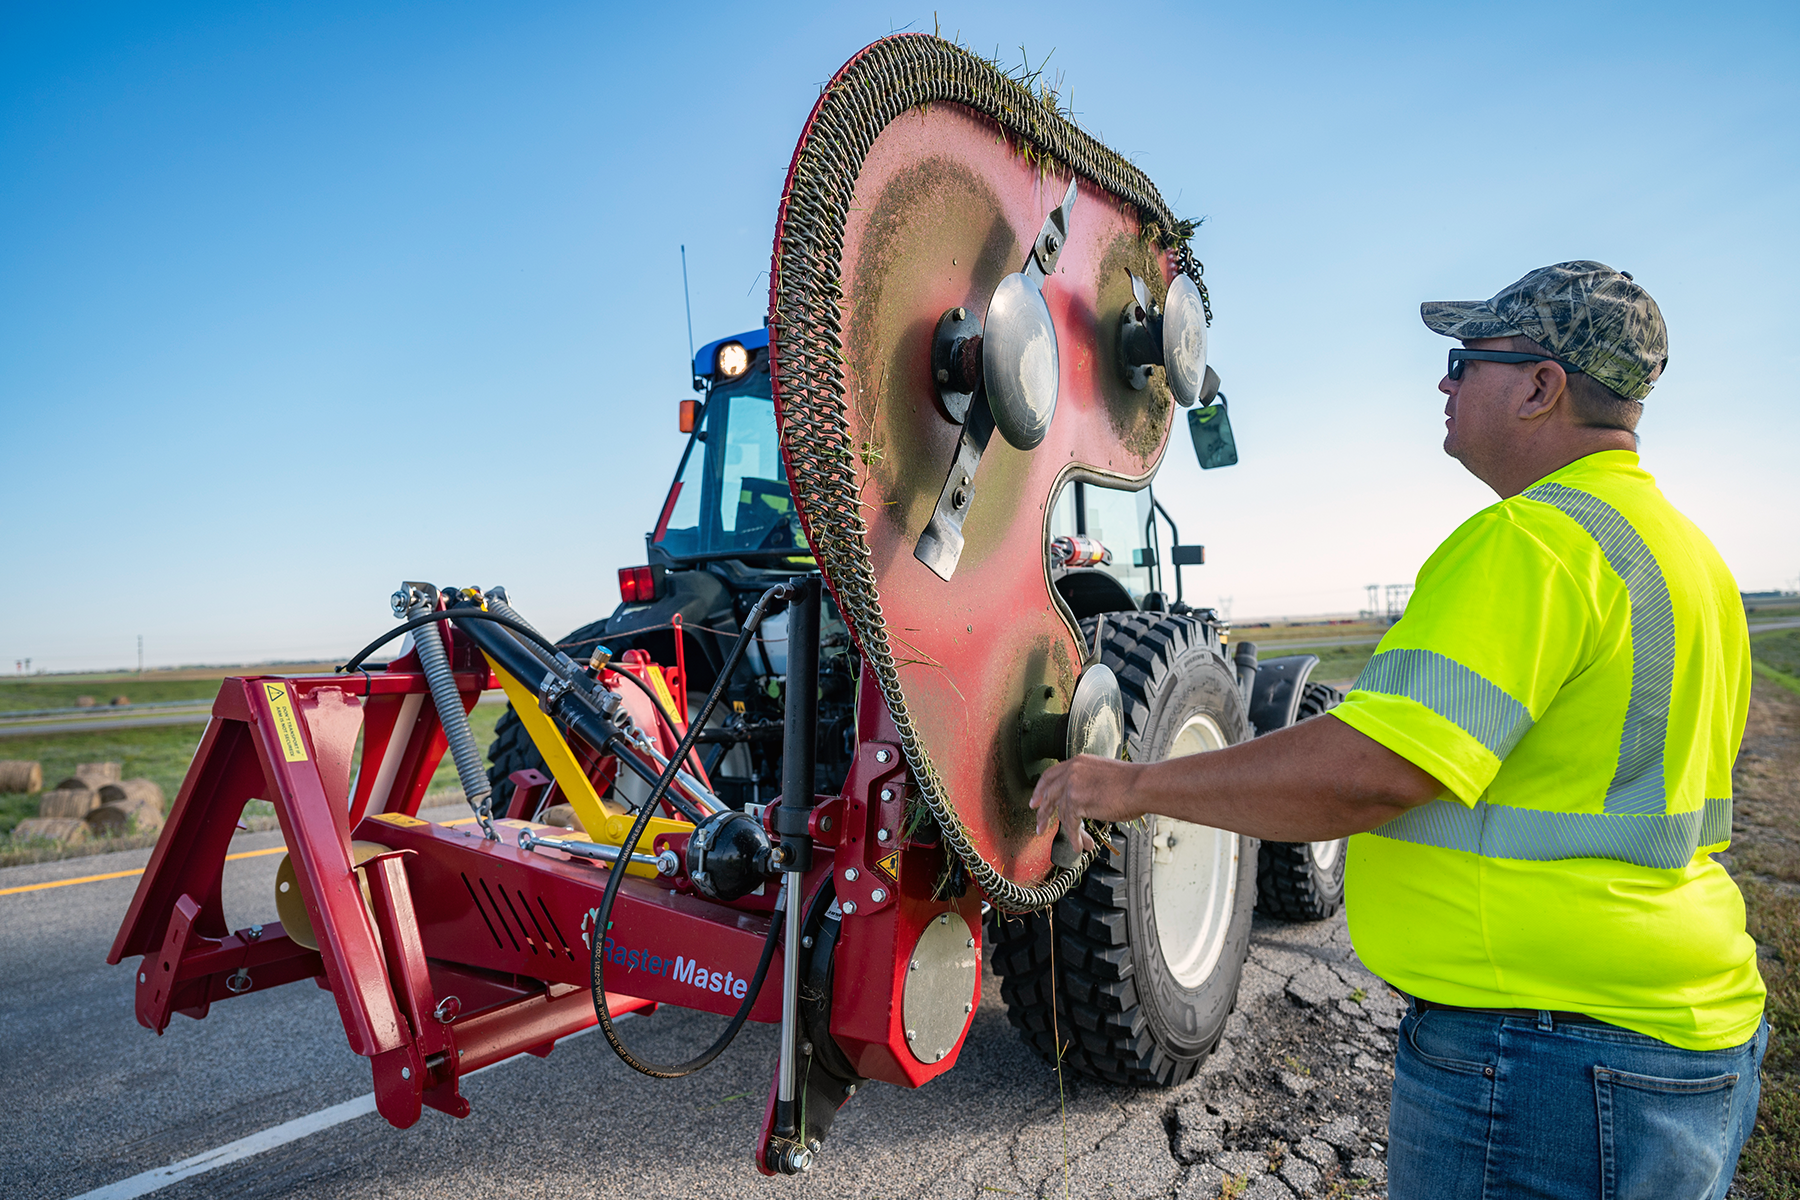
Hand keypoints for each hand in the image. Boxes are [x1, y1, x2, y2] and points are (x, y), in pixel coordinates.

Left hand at [1029, 754, 1146, 853]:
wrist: (1142, 785)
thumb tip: (1080, 800)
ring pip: (1063, 814)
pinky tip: (1080, 845)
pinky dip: (1076, 837)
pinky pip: (1071, 824)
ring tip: (1078, 843)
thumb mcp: (1103, 774)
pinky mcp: (1076, 801)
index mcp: (1078, 762)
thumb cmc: (1132, 782)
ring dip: (1072, 832)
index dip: (1040, 790)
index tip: (1035, 801)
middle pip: (1048, 795)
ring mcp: (1072, 785)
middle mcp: (1072, 771)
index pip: (1050, 775)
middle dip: (1043, 813)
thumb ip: (1087, 782)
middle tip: (1039, 826)